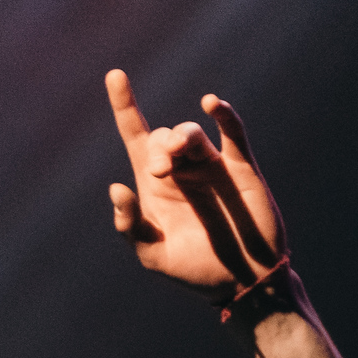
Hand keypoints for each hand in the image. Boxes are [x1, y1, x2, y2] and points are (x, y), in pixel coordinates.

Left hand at [105, 69, 286, 298]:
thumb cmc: (196, 271)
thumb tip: (116, 188)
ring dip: (179, 138)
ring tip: (175, 158)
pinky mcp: (240, 168)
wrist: (242, 282)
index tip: (115, 75)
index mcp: (156, 186)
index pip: (136, 136)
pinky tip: (210, 104)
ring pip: (190, 134)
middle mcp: (182, 170)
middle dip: (158, 148)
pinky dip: (223, 115)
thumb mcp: (154, 255)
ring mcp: (211, 166)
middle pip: (162, 136)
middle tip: (160, 172)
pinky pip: (232, 133)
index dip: (125, 106)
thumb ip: (131, 226)